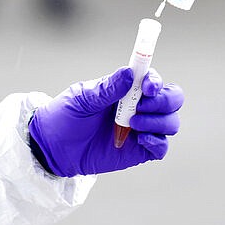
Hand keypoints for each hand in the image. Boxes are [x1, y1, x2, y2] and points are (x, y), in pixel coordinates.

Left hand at [28, 67, 183, 176]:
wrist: (52, 147)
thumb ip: (107, 88)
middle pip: (173, 99)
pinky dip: (157, 142)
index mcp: (127, 89)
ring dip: (158, 121)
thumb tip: (129, 72)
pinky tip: (140, 139)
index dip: (157, 80)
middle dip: (164, 101)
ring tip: (132, 124)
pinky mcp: (139, 151)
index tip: (147, 86)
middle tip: (140, 107)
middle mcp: (139, 107)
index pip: (155, 80)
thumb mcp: (83, 98)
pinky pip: (162, 148)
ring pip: (171, 122)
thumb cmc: (66, 116)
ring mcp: (141, 129)